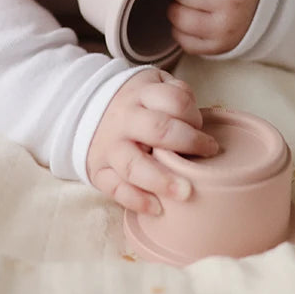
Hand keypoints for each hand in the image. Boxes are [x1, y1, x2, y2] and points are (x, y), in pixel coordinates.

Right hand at [87, 69, 218, 215]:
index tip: (205, 133)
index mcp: (141, 95)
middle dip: (187, 143)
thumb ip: (176, 96)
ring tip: (184, 192)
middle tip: (208, 153)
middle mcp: (124, 120)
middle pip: (157, 129)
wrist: (86, 109)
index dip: (194, 116)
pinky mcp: (99, 170)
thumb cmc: (135, 103)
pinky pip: (115, 188)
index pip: (173, 100)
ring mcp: (110, 146)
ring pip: (133, 165)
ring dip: (161, 180)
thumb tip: (199, 124)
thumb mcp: (153, 85)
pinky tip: (157, 208)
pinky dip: (135, 200)